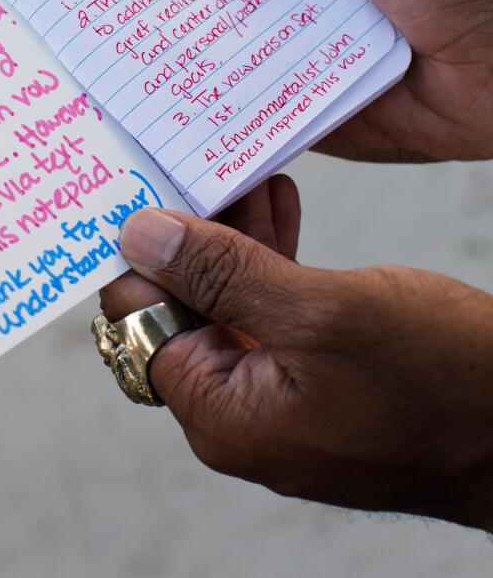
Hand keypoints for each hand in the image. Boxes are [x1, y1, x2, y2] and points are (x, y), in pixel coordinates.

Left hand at [100, 204, 492, 531]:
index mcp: (223, 414)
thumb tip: (139, 237)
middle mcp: (240, 415)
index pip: (143, 321)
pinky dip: (273, 261)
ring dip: (235, 239)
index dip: (138, 252)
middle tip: (193, 161)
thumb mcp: (322, 312)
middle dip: (191, 235)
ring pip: (230, 304)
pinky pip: (274, 316)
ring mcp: (280, 402)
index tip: (138, 183)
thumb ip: (224, 274)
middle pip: (184, 310)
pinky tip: (281, 205)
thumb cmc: (439, 381)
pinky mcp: (317, 383)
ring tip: (245, 172)